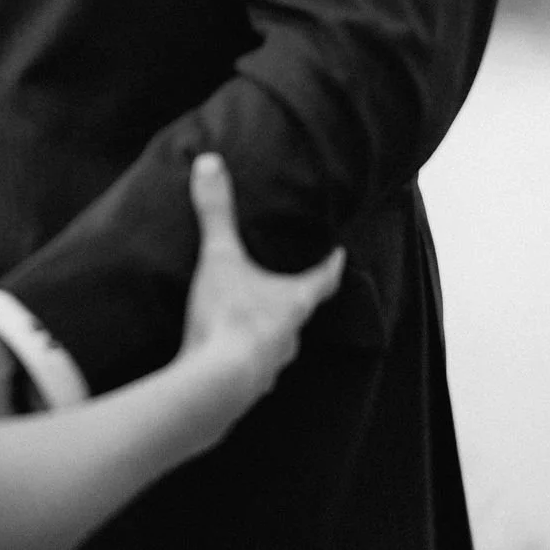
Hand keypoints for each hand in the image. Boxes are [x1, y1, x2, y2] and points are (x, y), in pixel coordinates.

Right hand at [178, 153, 344, 410]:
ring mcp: (270, 366)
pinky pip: (250, 367)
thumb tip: (209, 161)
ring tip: (250, 318)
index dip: (331, 265)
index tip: (340, 253)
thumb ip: (216, 212)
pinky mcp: (245, 388)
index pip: (323, 278)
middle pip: (301, 313)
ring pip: (276, 343)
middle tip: (286, 282)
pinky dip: (241, 356)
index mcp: (294, 302)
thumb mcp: (219, 258)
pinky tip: (223, 352)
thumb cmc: (228, 317)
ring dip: (268, 331)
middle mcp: (290, 336)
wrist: (212, 385)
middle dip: (294, 299)